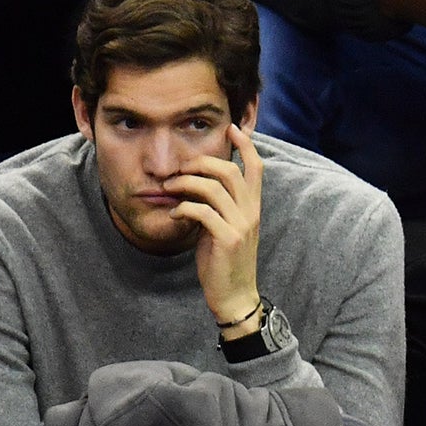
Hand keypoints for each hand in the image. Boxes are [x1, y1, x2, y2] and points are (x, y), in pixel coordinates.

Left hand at [171, 122, 264, 330]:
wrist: (235, 297)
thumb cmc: (226, 263)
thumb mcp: (226, 229)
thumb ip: (219, 206)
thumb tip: (196, 185)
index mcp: (253, 208)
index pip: (256, 168)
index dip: (245, 145)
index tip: (231, 129)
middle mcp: (250, 213)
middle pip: (229, 170)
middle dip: (201, 163)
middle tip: (180, 169)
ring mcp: (240, 225)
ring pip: (212, 187)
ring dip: (185, 183)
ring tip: (169, 189)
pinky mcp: (226, 239)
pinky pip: (201, 211)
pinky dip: (182, 208)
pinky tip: (174, 215)